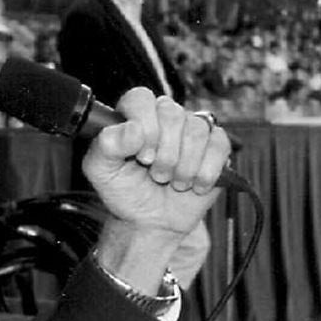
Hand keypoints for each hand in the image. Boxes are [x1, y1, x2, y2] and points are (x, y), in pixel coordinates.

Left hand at [83, 88, 231, 287]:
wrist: (151, 221)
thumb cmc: (125, 192)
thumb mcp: (101, 171)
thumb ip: (106, 145)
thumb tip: (132, 129)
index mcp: (135, 115)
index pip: (142, 99)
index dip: (144, 127)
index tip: (141, 156)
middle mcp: (165, 116)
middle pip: (172, 114)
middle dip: (165, 154)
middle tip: (156, 174)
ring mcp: (192, 130)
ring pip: (197, 131)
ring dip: (184, 166)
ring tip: (174, 182)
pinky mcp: (216, 146)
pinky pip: (220, 145)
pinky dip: (206, 171)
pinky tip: (195, 185)